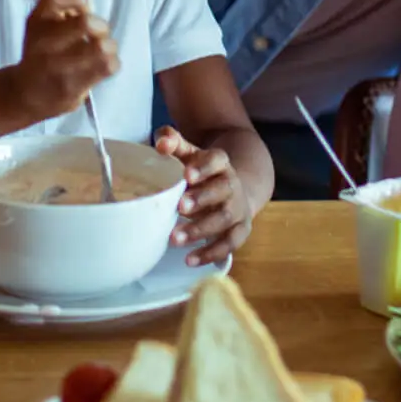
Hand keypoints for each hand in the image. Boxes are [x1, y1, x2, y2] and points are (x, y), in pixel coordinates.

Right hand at [15, 0, 119, 120]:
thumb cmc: (44, 49)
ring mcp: (56, 68)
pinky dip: (111, 63)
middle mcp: (44, 44)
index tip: (83, 6)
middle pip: (87, 23)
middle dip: (100, 25)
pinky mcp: (70, 89)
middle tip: (96, 33)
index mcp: (37, 21)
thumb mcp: (50, 17)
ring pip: (102, 47)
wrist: (26, 94)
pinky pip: (108, 67)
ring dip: (108, 46)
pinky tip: (101, 66)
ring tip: (100, 50)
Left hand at [155, 127, 252, 266]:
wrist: (232, 188)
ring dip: (200, 230)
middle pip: (223, 190)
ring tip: (174, 238)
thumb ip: (172, 142)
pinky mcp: (239, 231)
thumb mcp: (187, 153)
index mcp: (220, 163)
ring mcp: (237, 209)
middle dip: (202, 199)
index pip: (217, 161)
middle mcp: (232, 185)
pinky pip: (229, 244)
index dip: (204, 168)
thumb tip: (161, 144)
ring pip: (224, 219)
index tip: (186, 175)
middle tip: (179, 207)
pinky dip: (211, 253)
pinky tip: (190, 260)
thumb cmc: (199, 171)